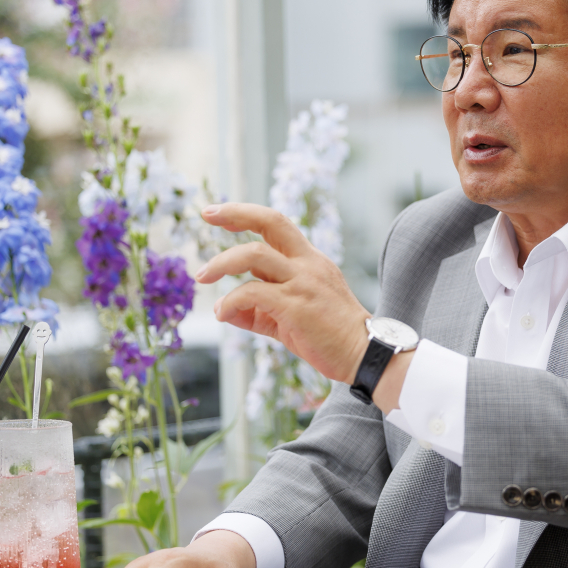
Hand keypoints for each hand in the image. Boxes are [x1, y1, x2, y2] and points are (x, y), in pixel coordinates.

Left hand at [196, 204, 370, 382]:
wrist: (364, 355)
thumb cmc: (329, 336)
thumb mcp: (290, 315)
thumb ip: (258, 309)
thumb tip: (225, 310)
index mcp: (310, 260)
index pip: (277, 223)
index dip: (246, 214)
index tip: (220, 214)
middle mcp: (307, 264)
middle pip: (270, 221)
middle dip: (236, 212)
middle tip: (207, 214)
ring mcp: (303, 283)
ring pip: (254, 254)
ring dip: (222, 262)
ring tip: (203, 276)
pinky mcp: (295, 306)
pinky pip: (252, 293)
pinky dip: (230, 302)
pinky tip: (222, 313)